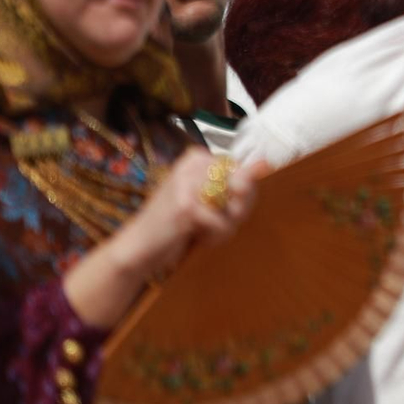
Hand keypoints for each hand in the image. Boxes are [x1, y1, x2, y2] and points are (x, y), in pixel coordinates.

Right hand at [105, 148, 265, 286]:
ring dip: (226, 227)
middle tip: (212, 223)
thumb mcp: (210, 200)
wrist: (138, 247)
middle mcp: (193, 162)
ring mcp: (189, 182)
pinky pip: (223, 224)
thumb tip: (265, 164)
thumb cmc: (177, 224)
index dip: (241, 197)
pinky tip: (195, 237)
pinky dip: (215, 237)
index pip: (244, 172)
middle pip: (244, 187)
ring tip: (202, 230)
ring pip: (237, 206)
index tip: (219, 208)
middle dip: (236, 213)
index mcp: (198, 156)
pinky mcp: (187, 205)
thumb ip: (239, 187)